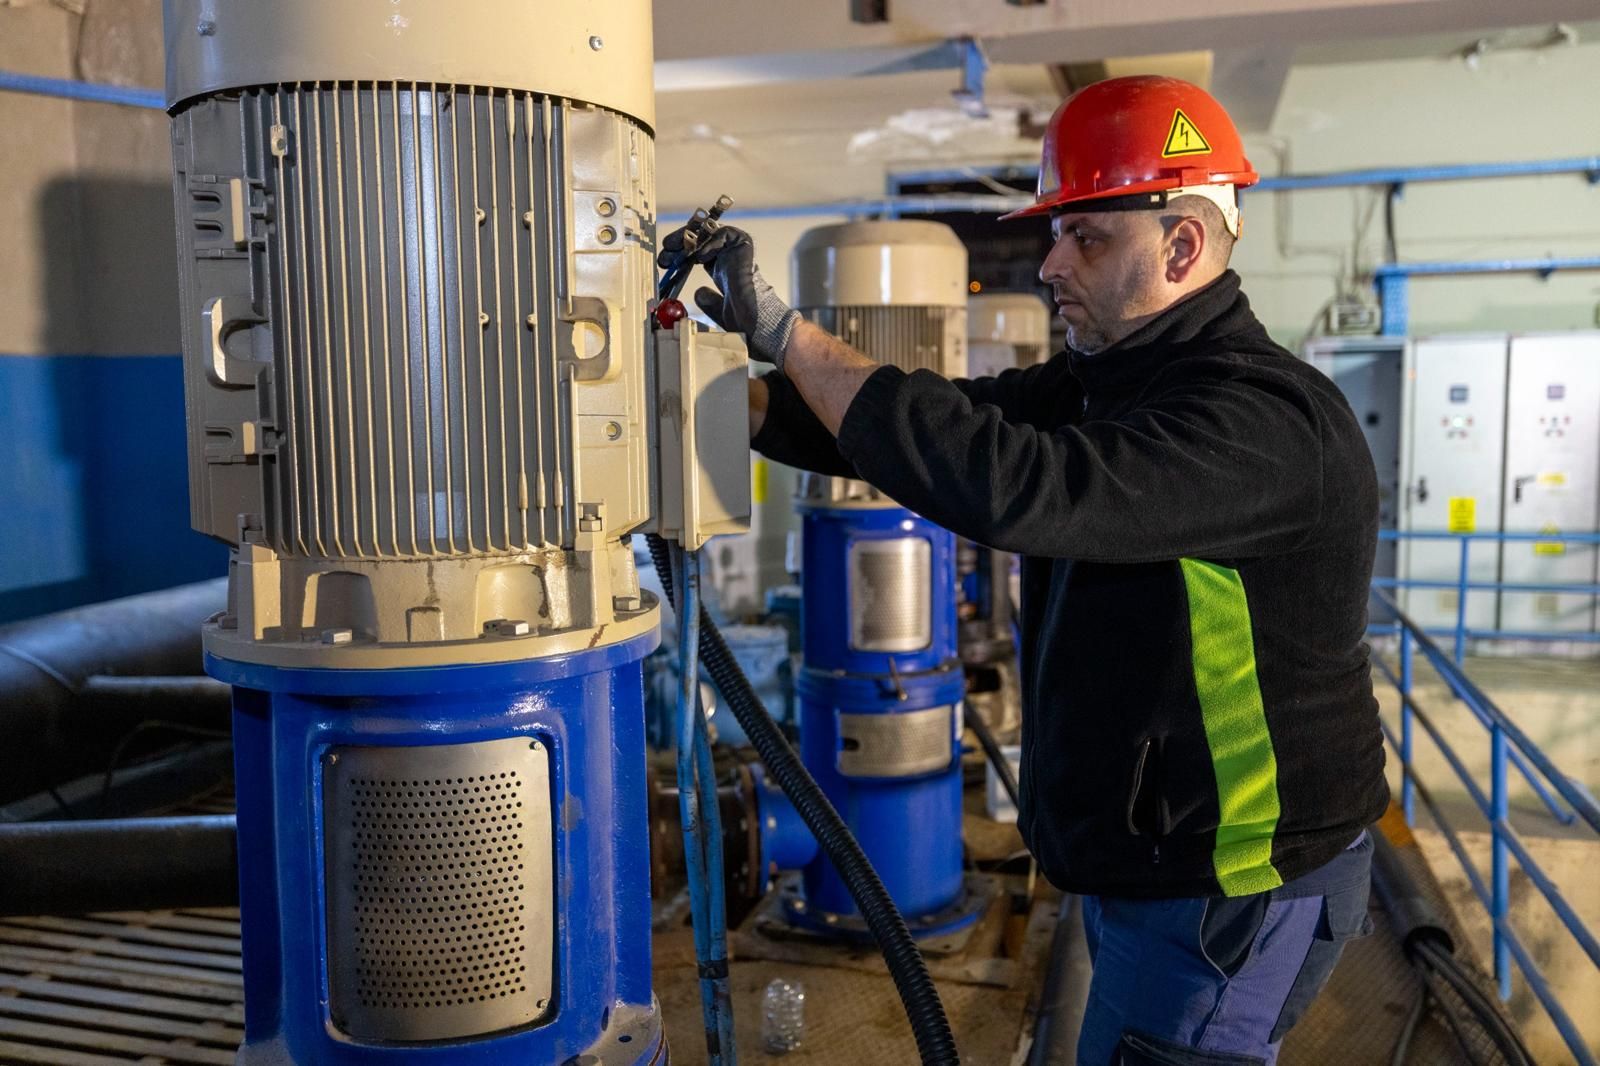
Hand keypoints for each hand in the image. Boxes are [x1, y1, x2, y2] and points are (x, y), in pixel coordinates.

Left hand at [658, 224, 799, 369]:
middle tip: (665, 249)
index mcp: (724, 272)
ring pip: (711, 232)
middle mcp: (730, 260)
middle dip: (681, 242)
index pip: (698, 253)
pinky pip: (726, 233)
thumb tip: (698, 292)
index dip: (680, 254)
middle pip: (701, 240)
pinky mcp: (745, 248)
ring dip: (690, 237)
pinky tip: (699, 256)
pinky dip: (710, 240)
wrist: (757, 324)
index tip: (664, 260)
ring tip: (675, 248)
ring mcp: (737, 253)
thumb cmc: (743, 323)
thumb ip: (708, 301)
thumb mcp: (718, 311)